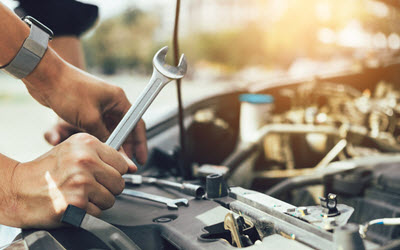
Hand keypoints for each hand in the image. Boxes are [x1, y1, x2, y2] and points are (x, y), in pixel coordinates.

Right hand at [9, 133, 133, 227]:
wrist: (18, 189)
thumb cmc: (47, 171)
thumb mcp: (74, 151)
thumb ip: (104, 156)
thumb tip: (133, 167)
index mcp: (87, 144)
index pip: (122, 162)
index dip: (113, 172)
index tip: (101, 174)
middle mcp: (86, 160)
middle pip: (120, 182)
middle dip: (106, 188)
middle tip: (87, 186)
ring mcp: (82, 182)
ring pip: (112, 199)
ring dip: (98, 201)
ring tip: (78, 194)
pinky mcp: (78, 203)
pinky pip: (99, 212)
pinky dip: (88, 212)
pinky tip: (72, 203)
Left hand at [23, 55, 147, 164]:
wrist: (45, 77)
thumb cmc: (68, 91)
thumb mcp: (89, 119)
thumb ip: (104, 136)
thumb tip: (113, 151)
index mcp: (119, 99)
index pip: (136, 123)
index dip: (140, 143)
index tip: (141, 158)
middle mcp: (112, 101)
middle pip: (126, 127)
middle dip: (127, 145)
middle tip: (127, 162)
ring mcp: (100, 104)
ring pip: (112, 128)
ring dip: (114, 142)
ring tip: (114, 158)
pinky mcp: (89, 108)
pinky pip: (100, 126)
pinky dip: (102, 137)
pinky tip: (100, 148)